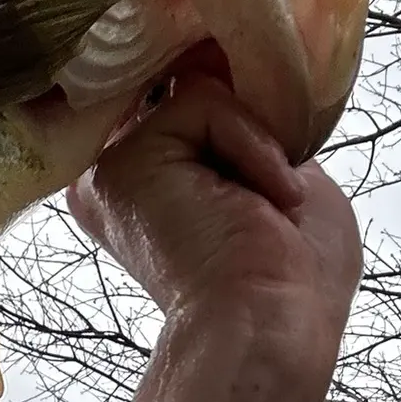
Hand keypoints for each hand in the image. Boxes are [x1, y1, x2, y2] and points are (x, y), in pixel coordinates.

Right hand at [66, 71, 361, 401]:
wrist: (266, 325)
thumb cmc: (289, 277)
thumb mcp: (282, 178)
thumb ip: (252, 129)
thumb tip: (234, 76)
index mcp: (148, 186)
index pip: (187, 108)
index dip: (235, 108)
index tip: (272, 135)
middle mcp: (115, 175)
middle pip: (190, 92)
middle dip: (245, 120)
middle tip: (269, 185)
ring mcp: (111, 166)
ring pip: (200, 92)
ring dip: (255, 142)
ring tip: (264, 202)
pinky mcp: (124, 159)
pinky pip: (203, 101)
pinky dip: (251, 142)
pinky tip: (258, 198)